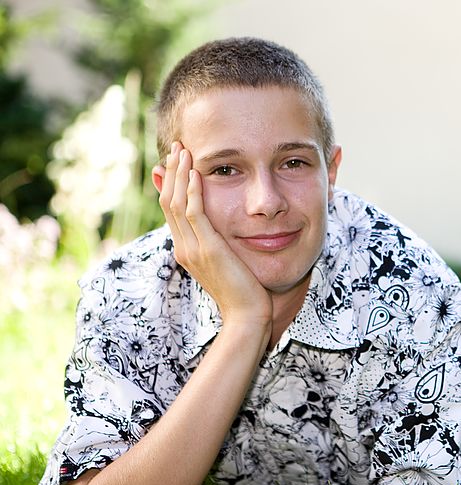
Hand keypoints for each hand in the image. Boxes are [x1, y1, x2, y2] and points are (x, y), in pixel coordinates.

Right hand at [154, 142, 272, 331]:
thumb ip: (219, 243)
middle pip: (168, 202)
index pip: (171, 210)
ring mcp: (193, 249)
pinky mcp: (208, 250)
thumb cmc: (244, 292)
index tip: (176, 162)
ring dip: (180, 174)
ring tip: (184, 151)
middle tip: (177, 147)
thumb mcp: (228, 263)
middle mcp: (184, 248)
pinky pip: (195, 214)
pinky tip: (198, 173)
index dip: (172, 184)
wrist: (247, 316)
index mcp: (186, 250)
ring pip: (177, 204)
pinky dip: (194, 191)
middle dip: (172, 172)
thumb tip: (221, 229)